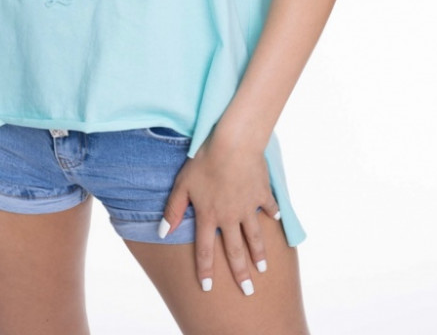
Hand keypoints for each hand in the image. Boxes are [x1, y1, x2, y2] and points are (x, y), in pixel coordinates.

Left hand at [157, 127, 280, 294]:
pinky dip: (272, 214)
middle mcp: (230, 217)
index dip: (205, 270)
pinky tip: (275, 220)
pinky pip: (268, 207)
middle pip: (235, 251)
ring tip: (264, 268)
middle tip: (248, 291)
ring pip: (255, 236)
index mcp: (209, 216)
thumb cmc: (203, 161)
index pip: (205, 250)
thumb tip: (162, 233)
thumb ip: (173, 210)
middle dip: (241, 273)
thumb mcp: (182, 184)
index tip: (207, 288)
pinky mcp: (262, 193)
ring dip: (259, 254)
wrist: (233, 144)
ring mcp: (248, 207)